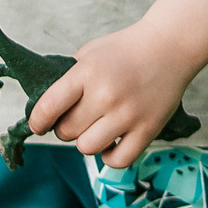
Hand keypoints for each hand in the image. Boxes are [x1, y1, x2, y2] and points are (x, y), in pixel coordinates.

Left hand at [27, 20, 202, 168]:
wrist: (170, 46)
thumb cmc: (125, 50)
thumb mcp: (89, 53)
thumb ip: (67, 77)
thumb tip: (45, 106)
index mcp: (87, 72)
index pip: (49, 107)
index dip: (37, 121)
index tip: (38, 124)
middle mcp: (106, 95)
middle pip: (67, 131)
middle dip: (65, 128)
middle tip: (76, 118)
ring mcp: (128, 114)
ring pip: (87, 148)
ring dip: (86, 141)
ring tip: (94, 128)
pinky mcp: (148, 129)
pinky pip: (118, 161)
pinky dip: (109, 156)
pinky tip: (111, 142)